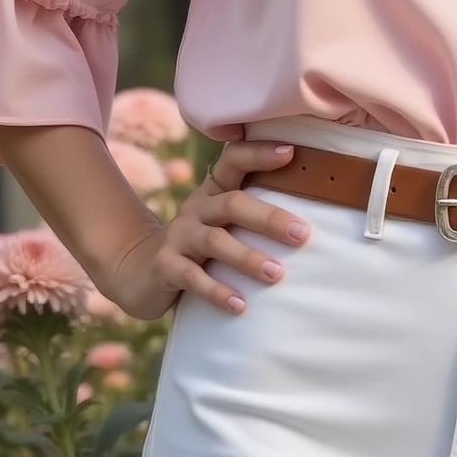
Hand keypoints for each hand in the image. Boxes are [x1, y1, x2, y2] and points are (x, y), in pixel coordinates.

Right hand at [99, 138, 311, 321]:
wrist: (141, 272)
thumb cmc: (201, 247)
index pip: (234, 160)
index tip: (291, 152)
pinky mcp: (165, 266)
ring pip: (214, 241)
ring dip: (248, 257)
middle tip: (302, 234)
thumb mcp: (223, 223)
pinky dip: (217, 291)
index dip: (259, 154)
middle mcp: (196, 207)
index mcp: (214, 191)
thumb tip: (314, 222)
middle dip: (269, 218)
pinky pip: (191, 277)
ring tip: (277, 274)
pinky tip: (240, 304)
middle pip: (232, 203)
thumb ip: (254, 214)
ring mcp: (178, 236)